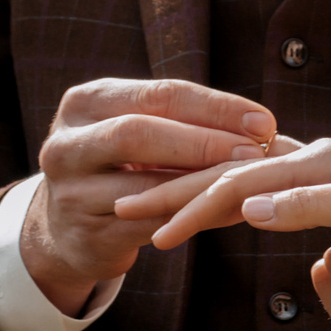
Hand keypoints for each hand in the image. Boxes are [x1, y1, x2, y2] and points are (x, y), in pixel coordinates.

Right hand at [22, 78, 273, 316]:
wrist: (72, 226)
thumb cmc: (123, 163)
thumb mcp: (141, 129)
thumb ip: (186, 121)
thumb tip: (261, 127)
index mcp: (85, 102)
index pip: (159, 94)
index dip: (215, 107)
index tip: (264, 121)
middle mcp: (67, 144)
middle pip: (139, 133)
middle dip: (205, 142)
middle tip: (255, 152)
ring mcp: (71, 193)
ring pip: (145, 188)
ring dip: (203, 185)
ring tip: (249, 184)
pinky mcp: (87, 236)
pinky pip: (150, 226)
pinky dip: (194, 218)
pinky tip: (231, 213)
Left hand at [116, 136, 330, 260]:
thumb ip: (305, 206)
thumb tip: (257, 210)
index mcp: (312, 166)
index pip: (234, 175)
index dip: (179, 188)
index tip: (132, 204)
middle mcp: (321, 159)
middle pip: (232, 172)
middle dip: (170, 190)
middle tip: (117, 208)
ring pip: (265, 182)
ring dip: (206, 201)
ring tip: (161, 225)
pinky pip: (324, 199)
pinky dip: (286, 205)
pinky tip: (252, 216)